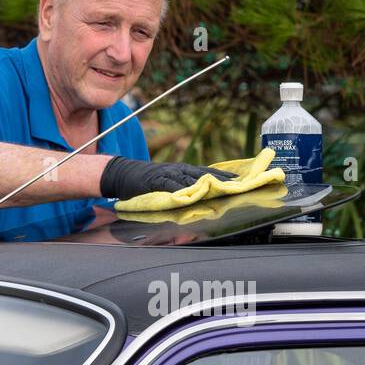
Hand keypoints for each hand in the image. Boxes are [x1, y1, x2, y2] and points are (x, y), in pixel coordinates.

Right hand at [100, 156, 235, 199]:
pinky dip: (183, 189)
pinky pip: (172, 185)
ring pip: (191, 178)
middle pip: (204, 174)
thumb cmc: (148, 180)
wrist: (125, 174)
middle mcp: (179, 170)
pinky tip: (193, 193)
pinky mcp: (157, 180)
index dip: (224, 176)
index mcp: (183, 170)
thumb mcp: (169, 181)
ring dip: (207, 184)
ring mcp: (169, 174)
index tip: (240, 180)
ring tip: (222, 188)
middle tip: (238, 184)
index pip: (207, 172)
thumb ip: (184, 187)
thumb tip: (201, 194)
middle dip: (221, 179)